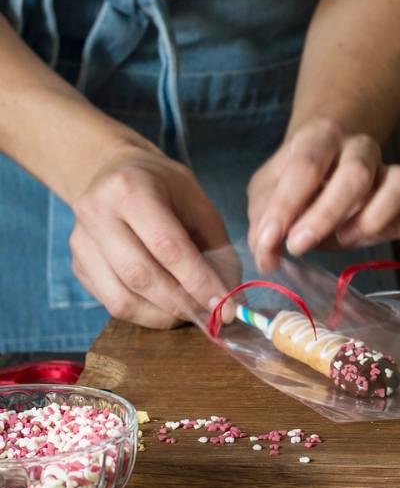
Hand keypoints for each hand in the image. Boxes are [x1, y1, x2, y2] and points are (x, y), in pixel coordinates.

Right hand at [69, 145, 235, 327]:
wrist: (115, 172)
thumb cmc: (165, 189)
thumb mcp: (199, 205)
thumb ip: (218, 251)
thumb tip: (233, 299)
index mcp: (131, 189)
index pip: (168, 247)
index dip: (200, 283)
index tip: (226, 307)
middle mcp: (97, 213)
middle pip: (141, 276)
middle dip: (183, 303)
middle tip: (212, 315)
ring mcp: (81, 241)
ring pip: (122, 298)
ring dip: (164, 315)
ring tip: (191, 312)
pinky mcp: (77, 264)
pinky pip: (112, 303)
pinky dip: (146, 314)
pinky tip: (168, 307)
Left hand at [247, 117, 399, 272]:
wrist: (326, 169)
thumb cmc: (296, 187)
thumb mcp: (267, 199)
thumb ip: (263, 226)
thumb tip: (267, 258)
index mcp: (320, 137)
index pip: (307, 163)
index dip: (286, 205)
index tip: (269, 239)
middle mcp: (359, 147)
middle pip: (356, 173)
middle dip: (326, 215)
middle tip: (299, 245)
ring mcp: (389, 170)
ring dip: (374, 218)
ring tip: (345, 239)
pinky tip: (379, 238)